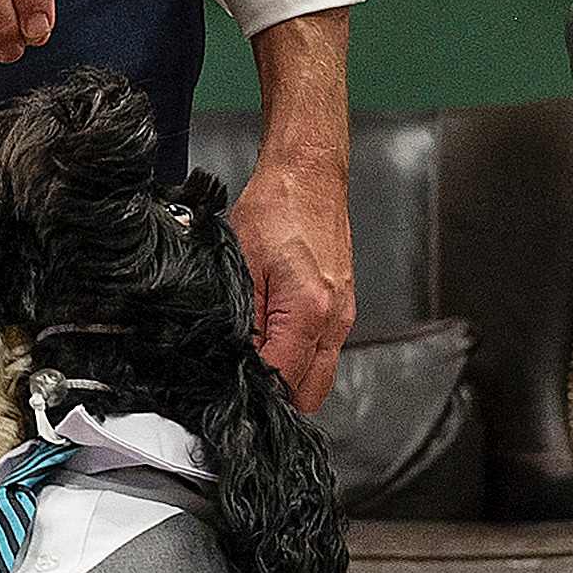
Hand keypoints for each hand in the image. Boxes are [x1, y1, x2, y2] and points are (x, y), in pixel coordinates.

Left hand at [230, 142, 351, 408]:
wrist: (308, 175)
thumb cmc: (278, 208)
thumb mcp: (241, 265)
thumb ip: (242, 321)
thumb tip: (236, 361)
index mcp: (309, 312)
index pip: (283, 381)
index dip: (254, 391)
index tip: (230, 388)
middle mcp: (334, 320)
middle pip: (309, 394)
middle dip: (276, 396)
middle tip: (242, 382)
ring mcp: (343, 317)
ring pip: (318, 377)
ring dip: (288, 377)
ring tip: (255, 359)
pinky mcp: (342, 310)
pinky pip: (322, 353)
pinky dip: (299, 358)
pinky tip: (273, 341)